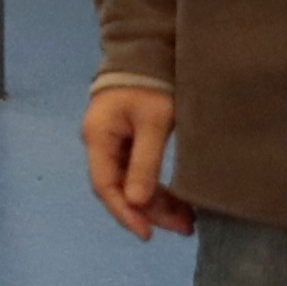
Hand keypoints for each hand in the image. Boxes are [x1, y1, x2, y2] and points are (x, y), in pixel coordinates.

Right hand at [84, 85, 193, 237]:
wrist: (148, 52)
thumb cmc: (151, 85)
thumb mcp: (153, 123)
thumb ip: (144, 163)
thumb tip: (136, 202)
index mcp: (99, 139)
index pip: (106, 186)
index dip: (125, 212)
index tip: (147, 233)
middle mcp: (100, 145)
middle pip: (119, 189)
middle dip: (149, 212)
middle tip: (182, 228)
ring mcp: (113, 144)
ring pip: (130, 184)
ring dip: (156, 204)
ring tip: (187, 222)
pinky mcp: (127, 142)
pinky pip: (137, 174)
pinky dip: (157, 190)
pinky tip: (178, 202)